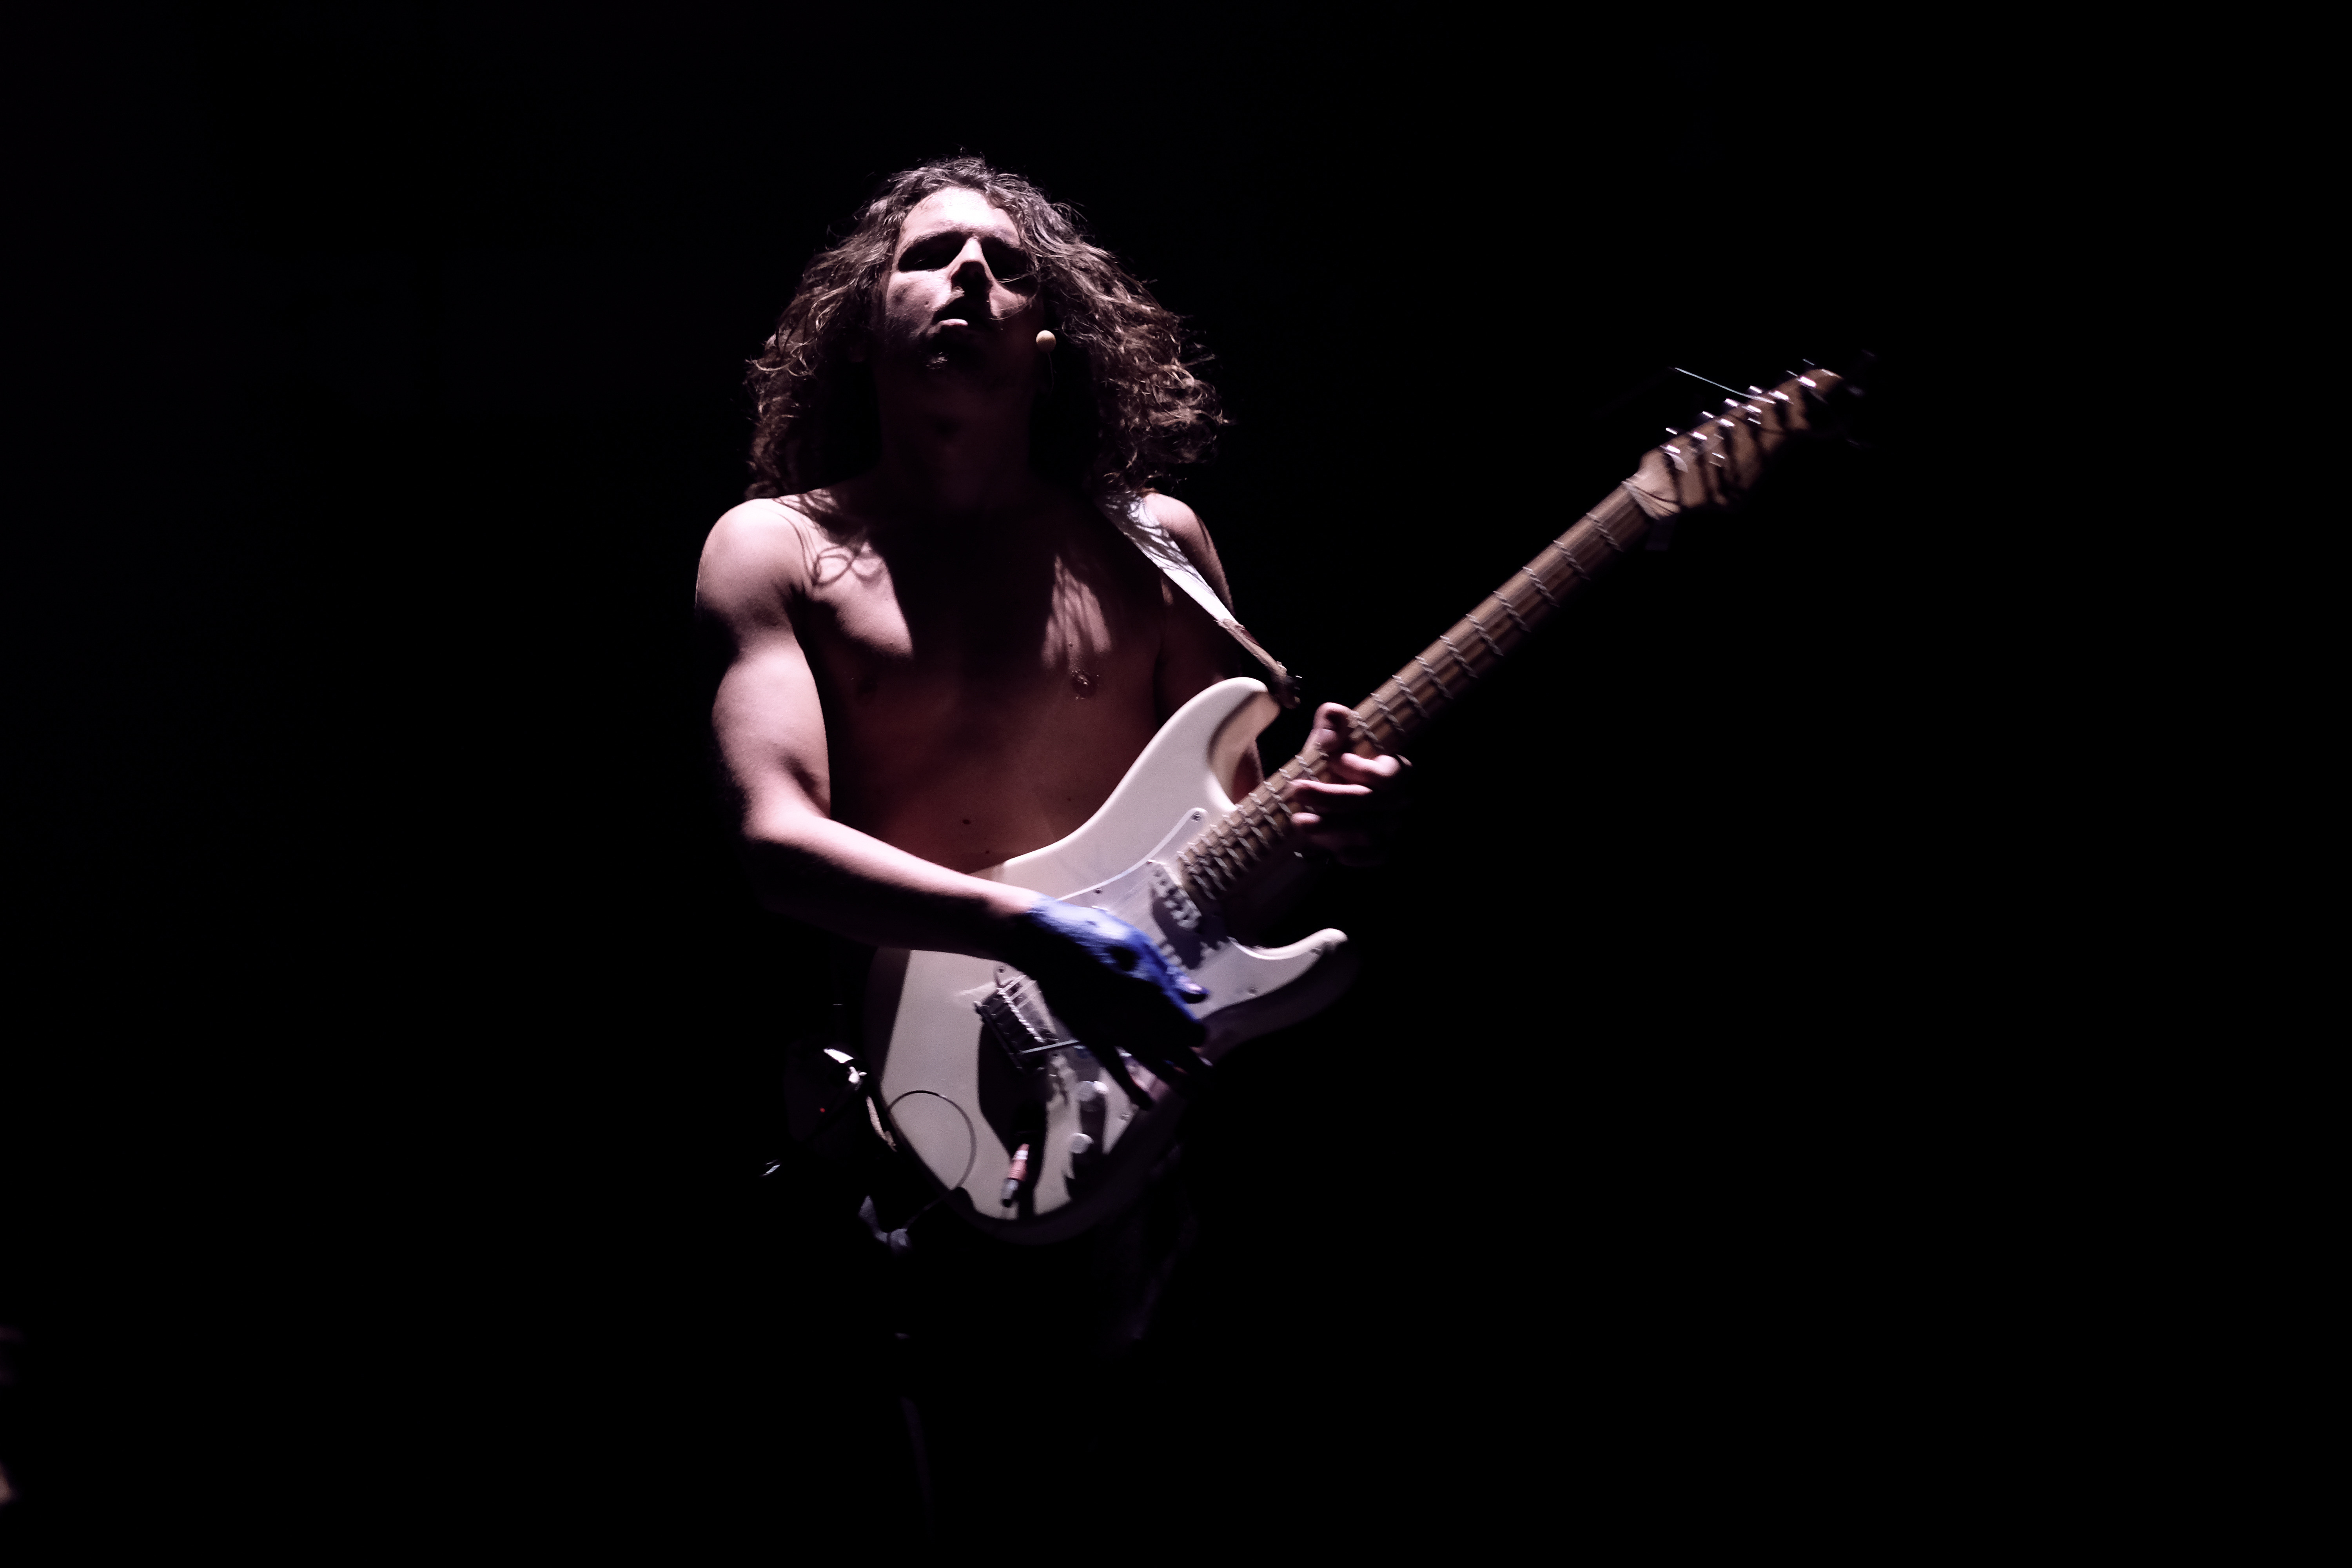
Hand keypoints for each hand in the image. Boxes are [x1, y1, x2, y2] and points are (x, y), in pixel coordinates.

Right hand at [1003, 897, 1209, 1094]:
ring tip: (1192, 1096)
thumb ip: (1169, 976)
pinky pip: (1114, 1066)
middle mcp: (1133, 1015)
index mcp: (1149, 987)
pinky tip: (1146, 1102)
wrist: (1045, 941)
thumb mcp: (1138, 945)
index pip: (1184, 1025)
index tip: (1204, 1037)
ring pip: (1148, 1060)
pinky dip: (1131, 1085)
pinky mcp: (1090, 1036)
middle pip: (1171, 1048)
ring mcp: (1110, 1028)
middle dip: (1194, 1066)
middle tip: (1211, 1083)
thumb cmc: (1095, 933)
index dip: (1197, 1034)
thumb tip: (1199, 997)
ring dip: (1172, 1079)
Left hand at [1284, 703, 1409, 865]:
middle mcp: (1397, 799)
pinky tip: (1333, 852)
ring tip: (1298, 820)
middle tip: (1295, 790)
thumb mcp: (1324, 745)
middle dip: (1332, 798)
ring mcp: (1390, 826)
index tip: (1333, 761)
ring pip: (1369, 832)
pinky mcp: (1380, 849)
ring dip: (1332, 827)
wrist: (1317, 805)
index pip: (1389, 774)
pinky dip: (1357, 855)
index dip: (1363, 770)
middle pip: (1373, 803)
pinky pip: (1377, 856)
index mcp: (1392, 769)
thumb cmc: (1327, 769)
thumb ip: (1330, 727)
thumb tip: (1334, 715)